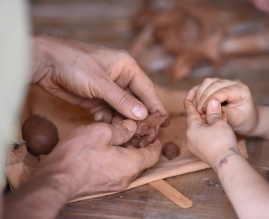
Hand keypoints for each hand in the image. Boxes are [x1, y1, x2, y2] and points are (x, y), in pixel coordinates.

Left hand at [32, 33, 168, 124]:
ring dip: (125, 123)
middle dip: (140, 118)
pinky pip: (108, 114)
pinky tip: (112, 132)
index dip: (155, 106)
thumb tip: (142, 115)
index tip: (163, 121)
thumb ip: (121, 100)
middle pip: (136, 102)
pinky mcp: (96, 100)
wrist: (45, 63)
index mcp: (126, 67)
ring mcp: (108, 90)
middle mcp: (120, 78)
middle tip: (148, 134)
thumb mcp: (100, 82)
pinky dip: (110, 123)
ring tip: (131, 138)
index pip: (146, 89)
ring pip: (122, 110)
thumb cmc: (74, 63)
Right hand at [35, 120, 161, 198]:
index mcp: (131, 164)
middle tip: (139, 131)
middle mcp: (126, 177)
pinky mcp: (103, 184)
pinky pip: (118, 169)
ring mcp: (114, 183)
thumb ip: (121, 129)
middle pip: (142, 160)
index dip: (156, 142)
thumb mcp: (101, 132)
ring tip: (123, 136)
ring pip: (130, 165)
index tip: (155, 133)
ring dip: (130, 151)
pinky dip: (119, 157)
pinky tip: (110, 147)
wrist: (55, 180)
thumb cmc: (77, 156)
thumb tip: (132, 127)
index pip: (153, 154)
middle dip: (142, 144)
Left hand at [184, 98, 237, 168]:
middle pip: (196, 121)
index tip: (187, 98)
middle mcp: (189, 138)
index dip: (190, 104)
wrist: (226, 162)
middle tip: (213, 107)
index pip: (190, 112)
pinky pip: (203, 138)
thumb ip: (213, 111)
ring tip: (219, 117)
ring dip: (209, 123)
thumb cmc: (222, 141)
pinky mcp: (201, 152)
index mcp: (191, 129)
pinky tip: (218, 128)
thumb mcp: (218, 122)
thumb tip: (211, 101)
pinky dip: (209, 131)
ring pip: (200, 130)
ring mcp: (195, 146)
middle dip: (205, 114)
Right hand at [186, 78, 257, 135]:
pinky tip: (189, 99)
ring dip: (199, 95)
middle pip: (213, 84)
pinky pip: (203, 85)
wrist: (247, 120)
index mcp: (241, 89)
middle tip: (198, 111)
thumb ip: (225, 113)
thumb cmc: (244, 120)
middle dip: (203, 98)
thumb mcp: (237, 120)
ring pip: (207, 82)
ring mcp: (224, 83)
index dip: (211, 100)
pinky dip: (195, 91)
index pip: (222, 91)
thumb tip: (210, 107)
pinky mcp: (216, 86)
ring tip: (197, 109)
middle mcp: (232, 83)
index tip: (203, 111)